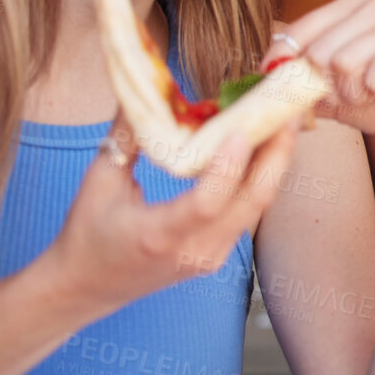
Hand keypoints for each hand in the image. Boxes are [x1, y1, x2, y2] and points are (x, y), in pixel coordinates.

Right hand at [46, 109, 298, 312]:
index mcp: (159, 236)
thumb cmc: (86, 233)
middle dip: (277, 153)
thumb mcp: (99, 179)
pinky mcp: (220, 252)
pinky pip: (248, 211)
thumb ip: (128, 134)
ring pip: (257, 205)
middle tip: (290, 109)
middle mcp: (195, 250)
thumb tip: (145, 86)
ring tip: (284, 119)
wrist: (84, 288)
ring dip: (274, 162)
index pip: (207, 203)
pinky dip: (259, 177)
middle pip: (252, 202)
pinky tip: (264, 146)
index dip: (228, 167)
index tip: (242, 128)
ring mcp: (213, 255)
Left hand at [261, 0, 374, 151]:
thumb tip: (262, 74)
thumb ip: (298, 81)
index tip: (281, 89)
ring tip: (364, 96)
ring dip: (351, 92)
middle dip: (325, 87)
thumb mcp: (328, 92)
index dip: (283, 65)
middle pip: (321, 51)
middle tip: (342, 97)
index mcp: (349, 8)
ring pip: (349, 59)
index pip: (300, 31)